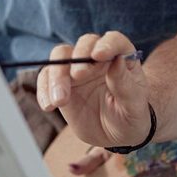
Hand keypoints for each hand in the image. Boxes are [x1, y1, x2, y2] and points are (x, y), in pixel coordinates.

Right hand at [37, 32, 151, 149]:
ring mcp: (77, 69)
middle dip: (79, 57)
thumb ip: (124, 84)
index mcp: (121, 57)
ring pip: (61, 57)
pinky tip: (49, 106)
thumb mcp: (133, 105)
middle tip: (78, 76)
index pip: (114, 41)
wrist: (114, 135)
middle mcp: (97, 58)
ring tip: (60, 101)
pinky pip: (46, 78)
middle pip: (84, 44)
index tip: (99, 55)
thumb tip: (117, 60)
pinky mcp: (61, 83)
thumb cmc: (130, 116)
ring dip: (57, 75)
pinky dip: (44, 89)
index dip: (107, 44)